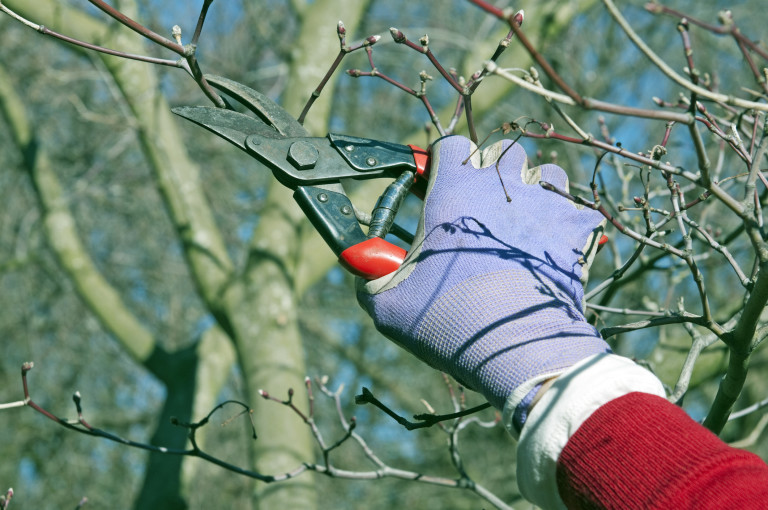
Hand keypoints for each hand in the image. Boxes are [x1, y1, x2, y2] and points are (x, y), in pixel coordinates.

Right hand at [357, 135, 608, 430]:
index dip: (441, 162)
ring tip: (519, 220)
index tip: (434, 185)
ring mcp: (544, 205)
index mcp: (454, 191)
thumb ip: (369, 275)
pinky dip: (563, 221)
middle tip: (478, 206)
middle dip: (489, 171)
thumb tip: (360, 264)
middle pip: (501, 152)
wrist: (520, 351)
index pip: (450, 146)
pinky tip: (549, 246)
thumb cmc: (448, 323)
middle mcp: (502, 186)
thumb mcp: (387, 305)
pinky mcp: (574, 231)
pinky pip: (575, 209)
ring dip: (531, 188)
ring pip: (544, 174)